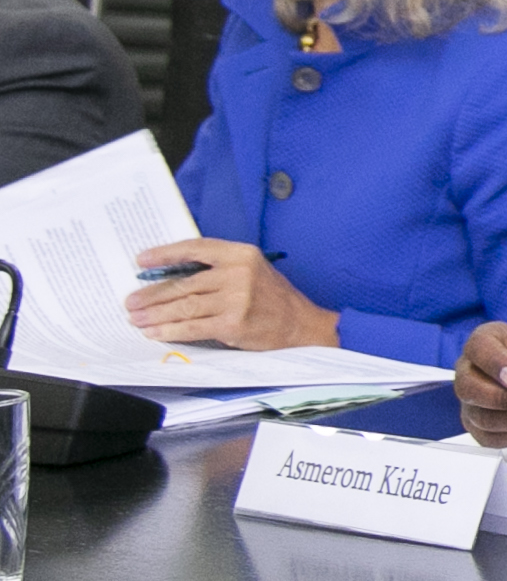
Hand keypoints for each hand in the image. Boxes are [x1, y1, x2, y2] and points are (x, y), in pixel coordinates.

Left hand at [125, 238, 338, 349]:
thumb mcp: (252, 270)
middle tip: (131, 301)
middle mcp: (238, 273)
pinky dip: (169, 330)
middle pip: (184, 283)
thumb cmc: (273, 299)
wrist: (301, 326)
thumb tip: (173, 276)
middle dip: (152, 294)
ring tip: (136, 318)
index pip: (195, 248)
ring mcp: (236, 299)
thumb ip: (219, 269)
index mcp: (241, 254)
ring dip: (154, 314)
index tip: (141, 260)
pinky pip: (193, 327)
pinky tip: (154, 332)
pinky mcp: (233, 324)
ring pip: (184, 306)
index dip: (165, 254)